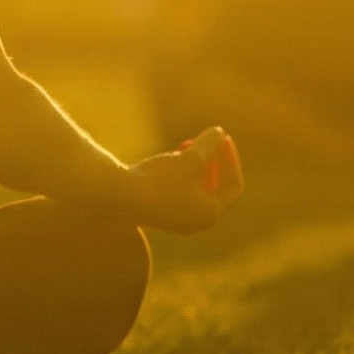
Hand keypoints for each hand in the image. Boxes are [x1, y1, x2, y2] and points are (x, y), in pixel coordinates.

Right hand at [119, 125, 243, 231]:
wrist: (119, 197)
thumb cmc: (159, 181)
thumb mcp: (190, 159)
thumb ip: (208, 145)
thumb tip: (219, 132)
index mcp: (210, 213)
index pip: (233, 185)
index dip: (231, 159)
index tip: (222, 138)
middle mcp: (196, 221)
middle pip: (213, 186)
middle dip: (210, 160)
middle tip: (203, 140)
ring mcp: (176, 220)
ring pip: (193, 188)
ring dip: (193, 165)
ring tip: (183, 146)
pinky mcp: (158, 214)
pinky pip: (177, 192)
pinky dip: (178, 174)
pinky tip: (166, 158)